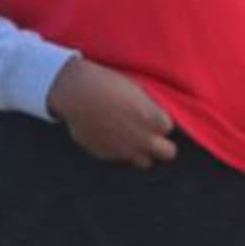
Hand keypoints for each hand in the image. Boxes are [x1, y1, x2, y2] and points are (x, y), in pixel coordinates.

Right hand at [45, 58, 177, 166]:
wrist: (75, 94)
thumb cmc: (106, 83)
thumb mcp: (135, 90)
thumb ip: (148, 108)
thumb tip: (153, 116)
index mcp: (152, 118)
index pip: (169, 127)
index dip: (160, 121)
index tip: (152, 115)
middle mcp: (142, 138)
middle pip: (168, 152)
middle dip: (162, 144)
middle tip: (151, 133)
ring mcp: (125, 150)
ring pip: (146, 162)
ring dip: (142, 151)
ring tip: (132, 138)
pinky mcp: (107, 155)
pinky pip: (121, 158)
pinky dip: (120, 150)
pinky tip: (110, 135)